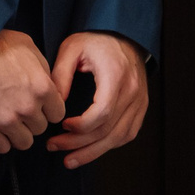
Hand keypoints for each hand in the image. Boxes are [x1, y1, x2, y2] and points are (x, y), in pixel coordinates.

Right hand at [0, 29, 63, 153]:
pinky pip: (1, 148)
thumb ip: (43, 70)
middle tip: (18, 108)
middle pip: (40, 128)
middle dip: (32, 119)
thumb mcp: (27, 47)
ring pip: (24, 142)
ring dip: (17, 133)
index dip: (48, 109)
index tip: (38, 105)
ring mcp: (5, 121)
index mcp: (41, 87)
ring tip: (7, 120)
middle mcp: (26, 107)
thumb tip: (50, 87)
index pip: (58, 114)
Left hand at [46, 32, 148, 168]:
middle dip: (78, 144)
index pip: (103, 112)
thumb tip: (54, 104)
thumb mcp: (72, 48)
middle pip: (108, 130)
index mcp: (116, 75)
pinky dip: (109, 145)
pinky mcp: (140, 107)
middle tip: (54, 146)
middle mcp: (132, 91)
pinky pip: (127, 134)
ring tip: (69, 159)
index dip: (81, 126)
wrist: (124, 35)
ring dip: (92, 152)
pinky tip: (91, 149)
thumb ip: (61, 74)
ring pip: (118, 137)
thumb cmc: (97, 41)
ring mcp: (139, 101)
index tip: (62, 125)